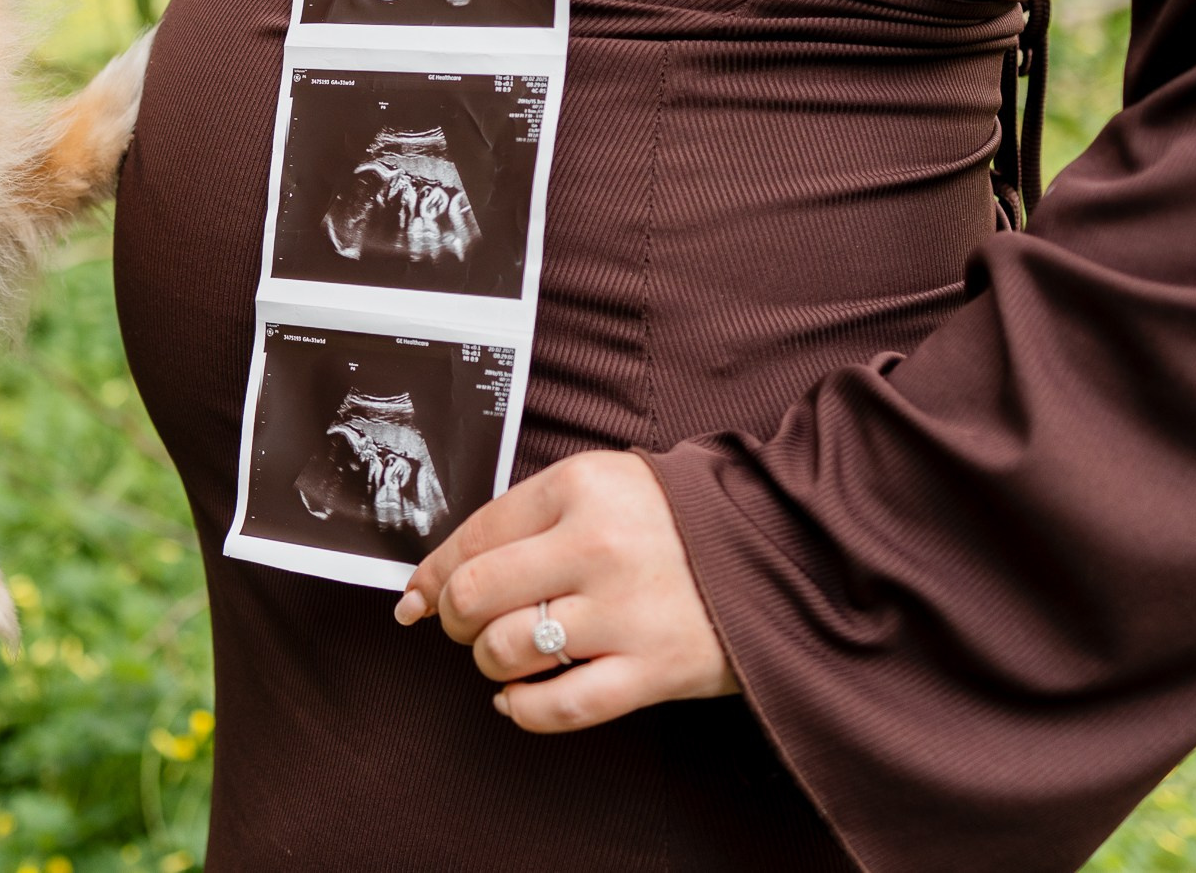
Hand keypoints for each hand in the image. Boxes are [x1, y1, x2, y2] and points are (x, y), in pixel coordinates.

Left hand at [395, 451, 737, 731]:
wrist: (780, 548)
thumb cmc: (674, 519)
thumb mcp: (601, 485)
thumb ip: (526, 518)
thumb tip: (435, 577)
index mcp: (580, 488)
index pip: (474, 535)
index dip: (432, 573)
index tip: (416, 596)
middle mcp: (598, 547)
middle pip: (476, 595)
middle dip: (452, 618)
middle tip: (462, 624)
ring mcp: (626, 612)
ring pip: (506, 650)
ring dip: (488, 660)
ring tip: (502, 655)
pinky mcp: (655, 669)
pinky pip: (560, 707)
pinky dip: (522, 709)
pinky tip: (517, 699)